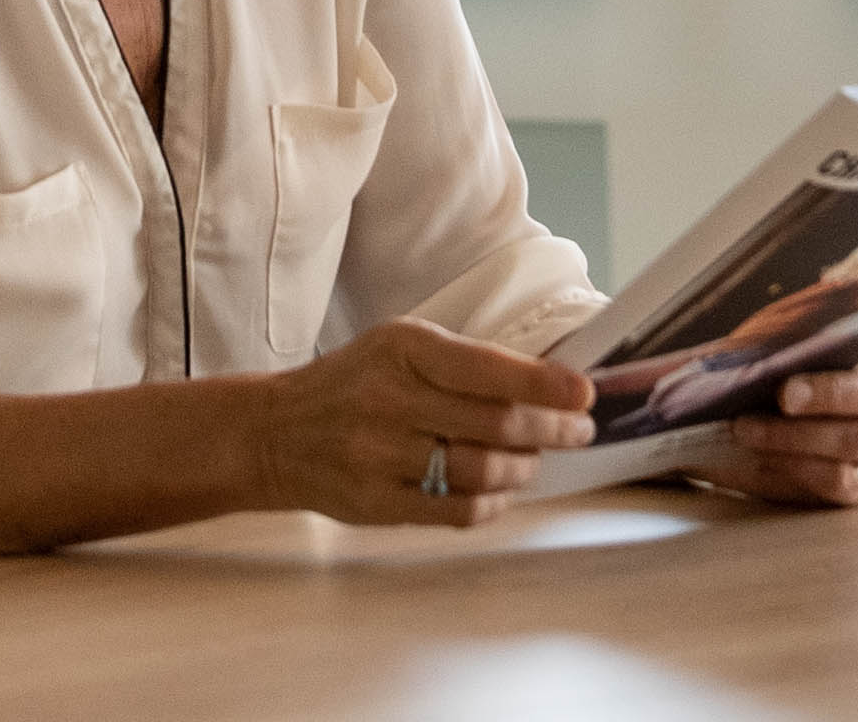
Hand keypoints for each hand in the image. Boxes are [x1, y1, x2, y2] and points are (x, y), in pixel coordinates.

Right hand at [251, 318, 597, 527]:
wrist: (274, 432)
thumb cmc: (352, 382)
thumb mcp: (398, 346)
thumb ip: (462, 361)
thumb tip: (545, 382)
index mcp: (402, 349)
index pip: (488, 369)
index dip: (544, 384)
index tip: (583, 393)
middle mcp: (390, 400)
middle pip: (494, 423)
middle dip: (551, 429)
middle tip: (578, 430)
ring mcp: (380, 456)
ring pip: (481, 470)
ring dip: (523, 468)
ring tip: (535, 460)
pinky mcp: (376, 503)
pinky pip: (454, 510)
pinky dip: (491, 503)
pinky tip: (501, 491)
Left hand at [686, 293, 857, 508]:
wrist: (732, 416)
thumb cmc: (763, 364)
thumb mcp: (775, 331)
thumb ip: (800, 324)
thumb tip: (805, 326)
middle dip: (831, 392)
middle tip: (784, 394)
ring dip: (797, 434)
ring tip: (749, 427)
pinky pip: (843, 480)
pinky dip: (798, 466)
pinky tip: (763, 455)